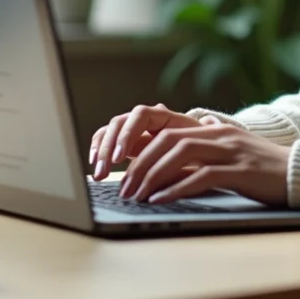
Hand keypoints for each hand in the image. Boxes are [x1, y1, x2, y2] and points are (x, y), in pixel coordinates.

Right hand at [89, 103, 214, 180]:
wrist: (204, 150)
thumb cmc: (200, 153)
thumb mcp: (194, 156)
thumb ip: (178, 163)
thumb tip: (161, 183)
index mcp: (166, 116)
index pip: (141, 115)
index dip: (128, 134)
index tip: (120, 157)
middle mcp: (147, 119)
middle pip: (121, 122)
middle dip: (109, 147)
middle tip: (103, 170)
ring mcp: (135, 128)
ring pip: (111, 130)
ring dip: (101, 150)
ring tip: (98, 173)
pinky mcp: (127, 141)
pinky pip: (107, 138)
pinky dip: (99, 149)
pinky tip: (95, 164)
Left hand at [117, 123, 291, 206]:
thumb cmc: (267, 165)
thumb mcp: (239, 144)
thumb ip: (217, 134)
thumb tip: (201, 123)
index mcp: (216, 130)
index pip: (168, 132)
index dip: (143, 149)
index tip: (126, 170)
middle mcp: (220, 136)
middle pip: (169, 141)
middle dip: (142, 164)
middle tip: (126, 187)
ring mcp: (231, 152)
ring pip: (181, 155)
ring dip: (154, 175)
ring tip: (138, 195)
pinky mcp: (240, 171)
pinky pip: (202, 177)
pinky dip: (177, 188)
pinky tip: (162, 199)